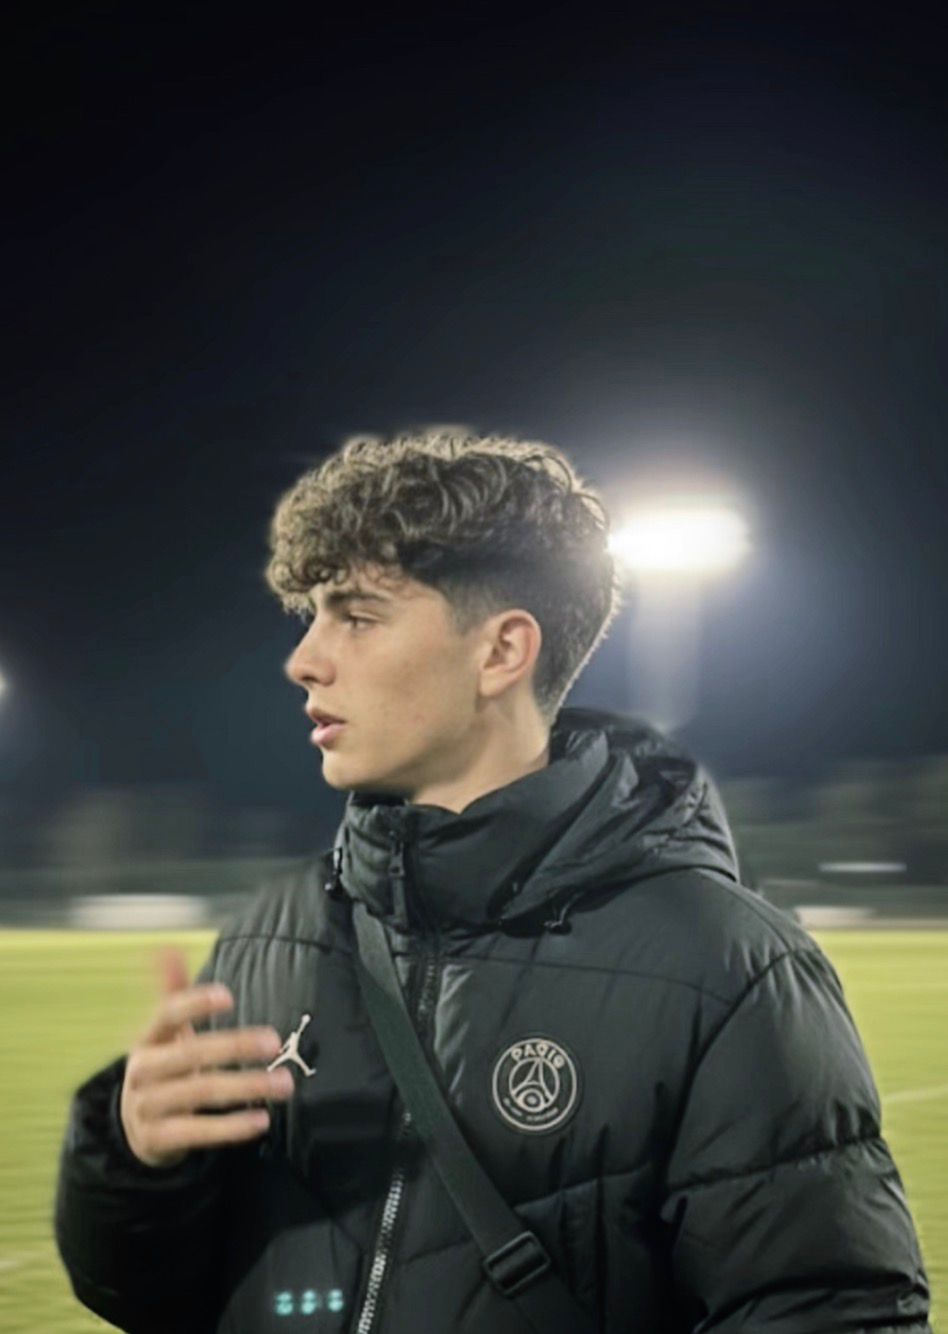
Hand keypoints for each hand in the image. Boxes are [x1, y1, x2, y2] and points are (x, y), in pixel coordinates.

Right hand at [119, 946, 293, 1168]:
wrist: (134, 1129)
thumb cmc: (163, 1069)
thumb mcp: (164, 1033)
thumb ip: (173, 993)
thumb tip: (168, 948)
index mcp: (148, 1039)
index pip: (167, 1015)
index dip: (195, 1004)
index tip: (229, 996)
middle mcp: (144, 1071)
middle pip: (191, 1055)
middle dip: (234, 1047)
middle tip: (275, 1042)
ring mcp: (149, 1107)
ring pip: (201, 1093)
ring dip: (246, 1087)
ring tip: (284, 1084)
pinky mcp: (159, 1140)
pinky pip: (198, 1132)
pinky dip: (231, 1128)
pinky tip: (261, 1120)